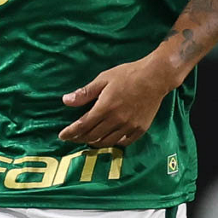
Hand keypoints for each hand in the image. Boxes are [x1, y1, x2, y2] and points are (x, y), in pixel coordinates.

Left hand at [58, 57, 173, 147]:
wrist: (156, 77)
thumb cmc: (128, 74)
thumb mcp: (103, 79)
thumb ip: (85, 93)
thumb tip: (65, 101)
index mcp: (105, 108)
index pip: (82, 126)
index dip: (70, 133)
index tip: (62, 136)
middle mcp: (116, 120)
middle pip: (93, 136)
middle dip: (79, 139)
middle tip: (73, 138)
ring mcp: (129, 126)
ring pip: (107, 142)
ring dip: (95, 143)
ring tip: (89, 140)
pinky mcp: (140, 129)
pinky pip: (124, 142)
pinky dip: (114, 143)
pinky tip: (109, 139)